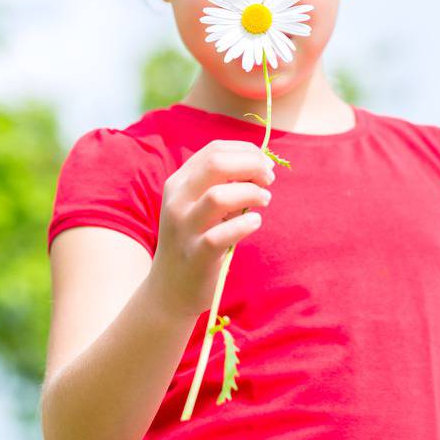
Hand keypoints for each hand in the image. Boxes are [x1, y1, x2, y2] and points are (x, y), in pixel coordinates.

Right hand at [147, 139, 274, 318]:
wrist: (170, 289)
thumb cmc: (194, 241)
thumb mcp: (197, 206)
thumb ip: (220, 184)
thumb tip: (259, 164)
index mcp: (179, 183)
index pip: (214, 150)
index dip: (245, 152)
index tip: (265, 164)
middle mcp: (177, 201)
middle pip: (216, 164)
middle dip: (251, 165)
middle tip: (269, 179)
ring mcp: (184, 228)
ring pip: (218, 196)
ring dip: (250, 193)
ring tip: (264, 200)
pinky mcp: (196, 255)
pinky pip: (221, 235)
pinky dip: (245, 224)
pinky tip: (255, 222)